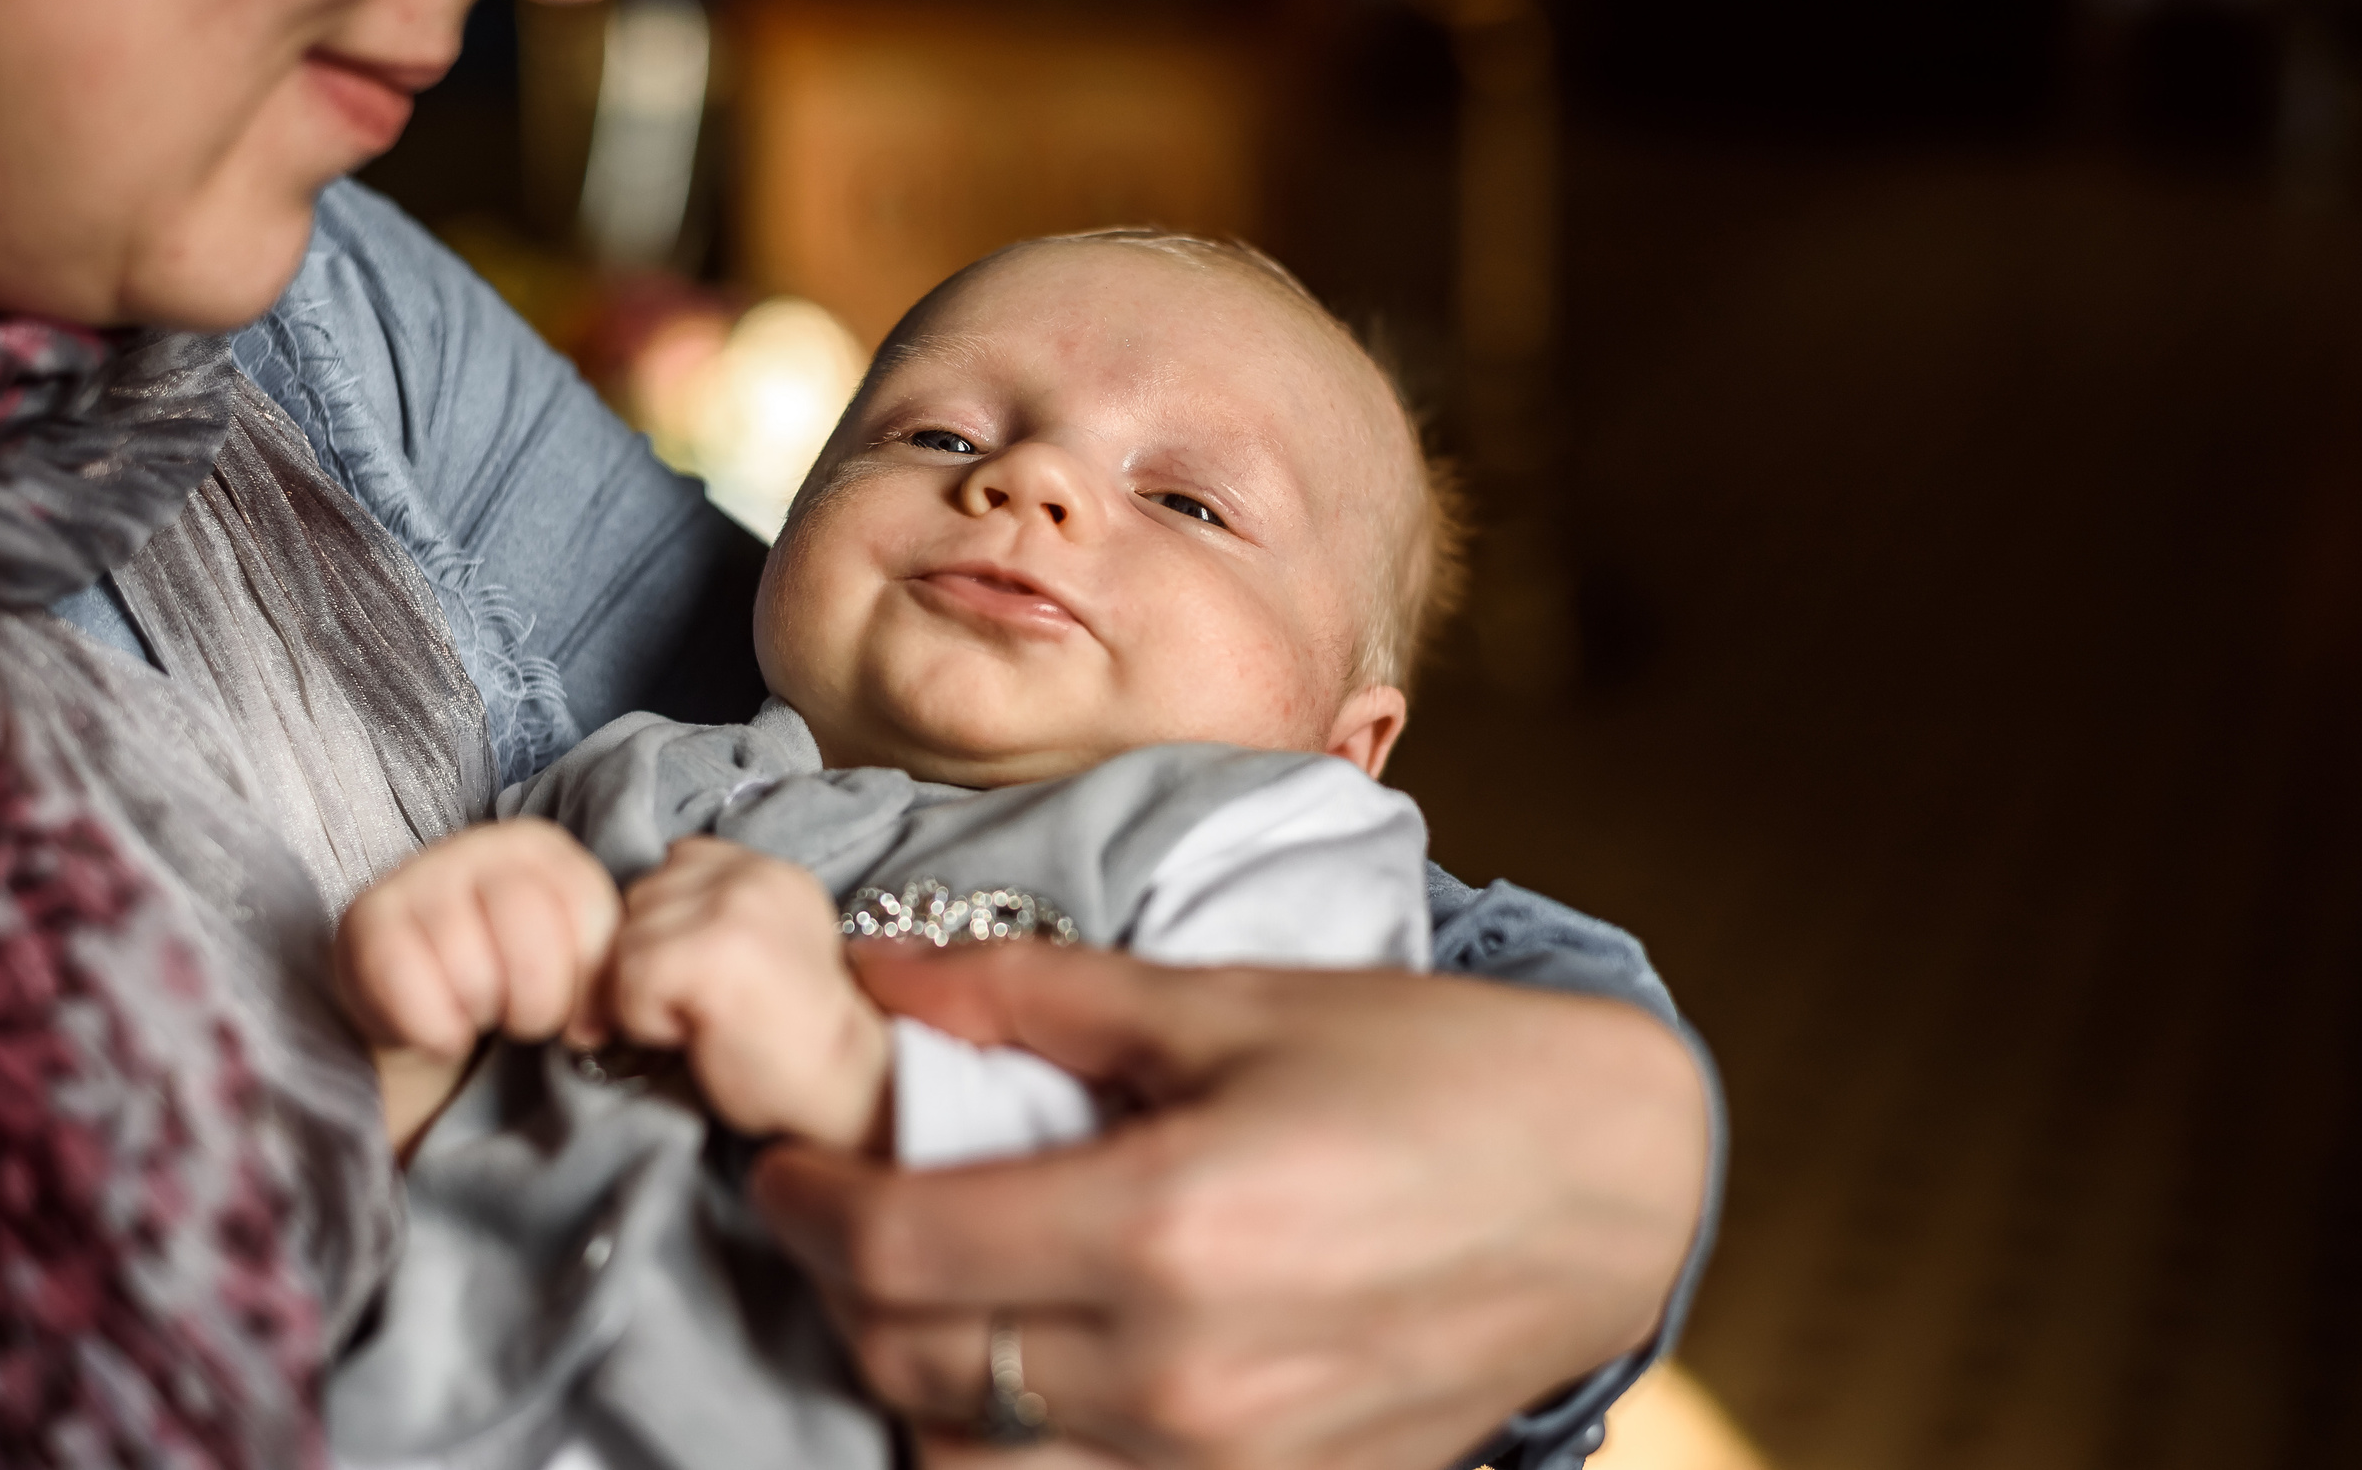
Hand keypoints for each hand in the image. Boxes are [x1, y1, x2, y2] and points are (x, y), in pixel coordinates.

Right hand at [334, 819, 620, 1150]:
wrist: (419, 982)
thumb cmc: (507, 966)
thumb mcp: (569, 959)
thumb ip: (600, 978)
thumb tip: (593, 1027)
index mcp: (544, 848)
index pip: (590, 918)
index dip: (589, 985)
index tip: (577, 1013)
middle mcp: (481, 844)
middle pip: (533, 948)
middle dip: (535, 1007)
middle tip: (518, 1015)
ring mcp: (419, 874)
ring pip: (473, 975)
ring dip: (480, 1017)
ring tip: (475, 1008)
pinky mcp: (367, 917)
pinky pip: (411, 994)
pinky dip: (434, 1032)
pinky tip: (441, 1028)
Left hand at [603, 836, 890, 1149]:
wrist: (850, 1088)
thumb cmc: (795, 1037)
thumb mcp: (766, 943)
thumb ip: (712, 911)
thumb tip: (625, 922)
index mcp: (768, 868)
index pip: (672, 867)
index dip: (672, 927)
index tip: (710, 977)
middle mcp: (752, 871)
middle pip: (638, 901)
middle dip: (652, 959)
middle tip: (709, 1005)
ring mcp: (730, 906)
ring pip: (624, 944)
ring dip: (647, 995)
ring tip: (708, 1019)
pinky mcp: (707, 950)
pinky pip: (626, 986)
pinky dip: (647, 1024)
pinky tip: (701, 1033)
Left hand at [752, 946, 1708, 1469]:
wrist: (1611, 1192)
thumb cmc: (1432, 1072)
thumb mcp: (1231, 1002)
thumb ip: (1038, 997)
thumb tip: (882, 971)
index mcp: (1162, 1228)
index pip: (900, 1254)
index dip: (807, 1208)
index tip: (781, 1165)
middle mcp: (1180, 1376)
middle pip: (915, 1370)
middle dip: (846, 1289)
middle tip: (847, 1210)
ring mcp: (1228, 1466)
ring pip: (976, 1466)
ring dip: (922, 1383)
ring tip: (935, 1292)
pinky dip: (1019, 1449)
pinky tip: (1035, 1368)